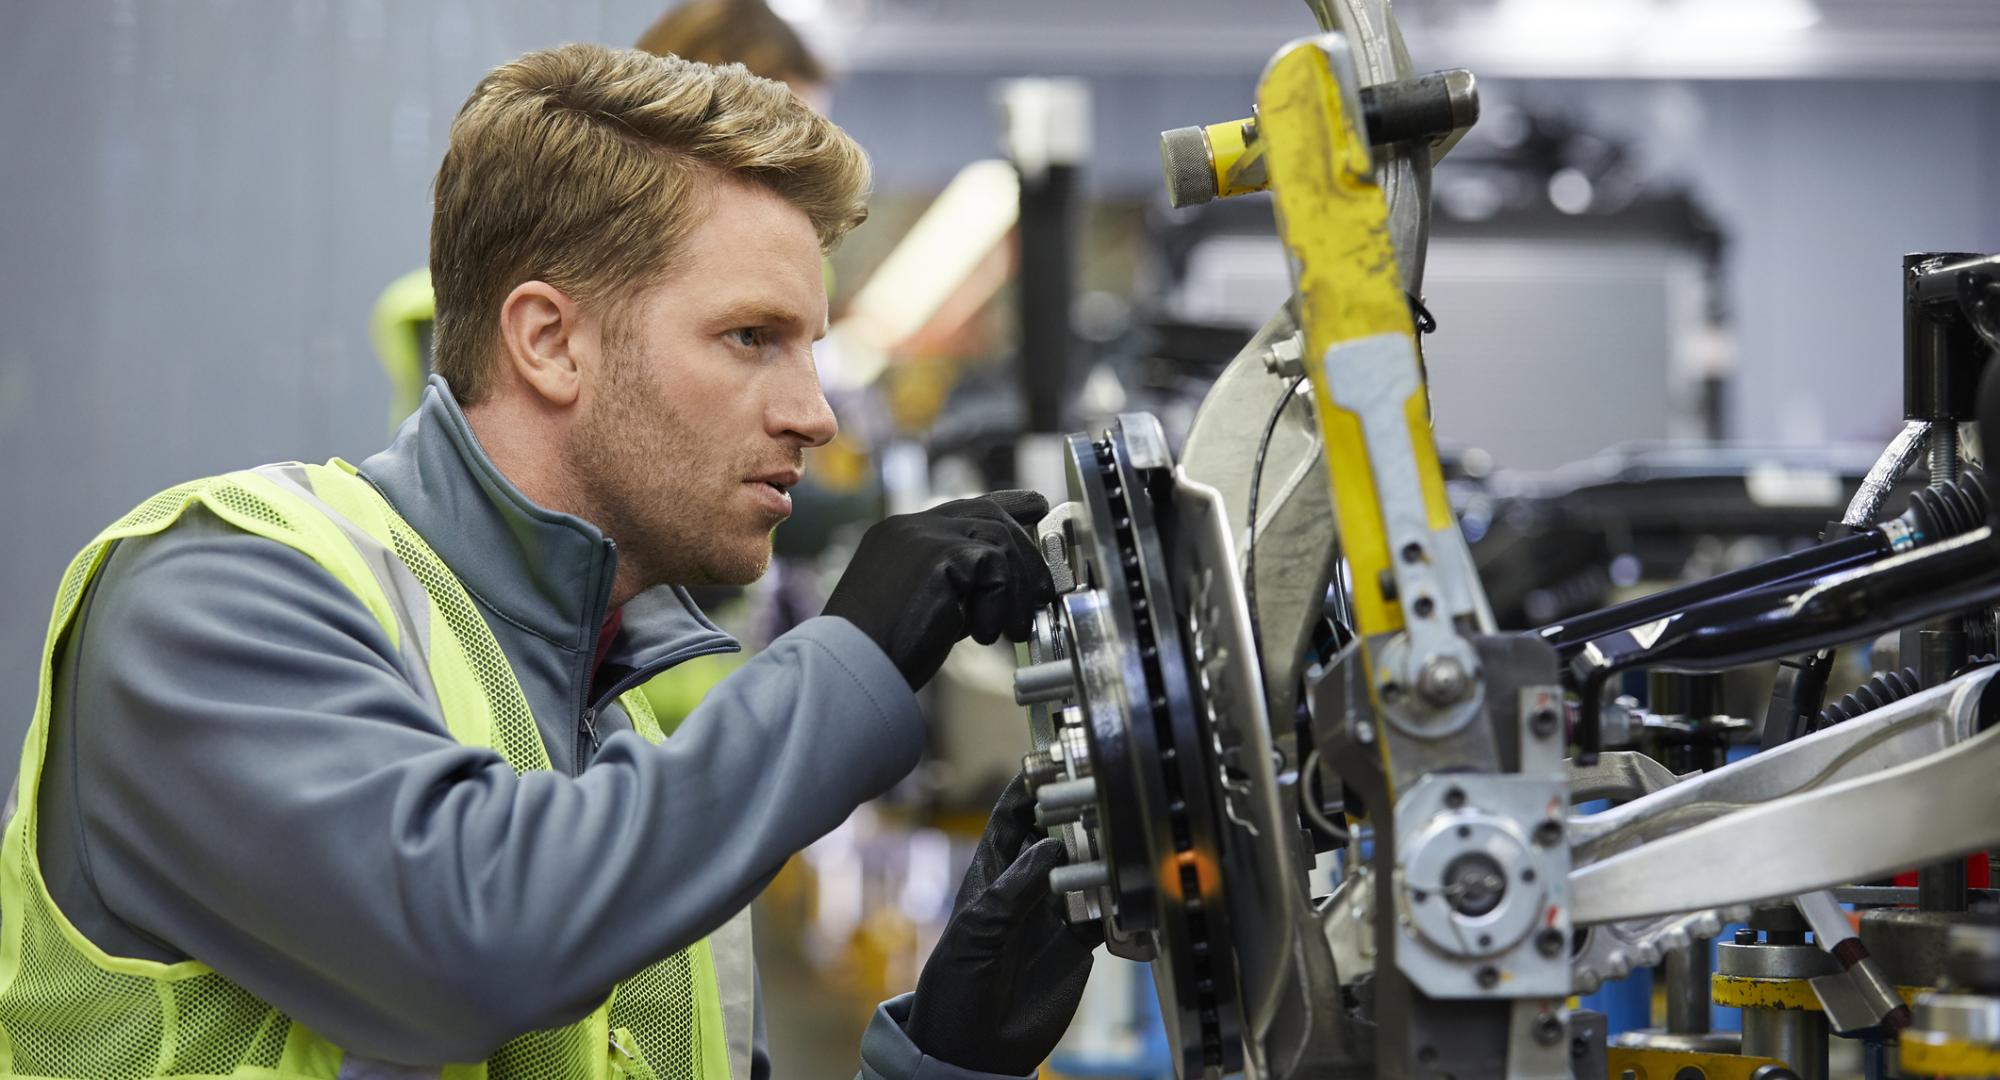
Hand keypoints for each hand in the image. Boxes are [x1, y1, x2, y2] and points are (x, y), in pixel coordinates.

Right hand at [823, 491, 1054, 689]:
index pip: (964, 507)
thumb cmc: (881, 650)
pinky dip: (1000, 604)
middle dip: (1027, 551)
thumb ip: (955, 584)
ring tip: (1015, 630)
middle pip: (989, 514)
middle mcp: (910, 526)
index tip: (1037, 507)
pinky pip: (995, 567)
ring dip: (1018, 590)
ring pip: (1000, 539)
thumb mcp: (922, 605)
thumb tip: (1001, 585)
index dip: (1007, 505)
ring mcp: (923, 535)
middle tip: (1045, 591)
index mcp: (901, 536)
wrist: (851, 666)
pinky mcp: (939, 554)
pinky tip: (982, 635)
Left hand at [904, 773, 1101, 1075]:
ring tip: (1129, 833)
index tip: (1056, 756)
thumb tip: (1053, 846)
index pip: (1013, 814)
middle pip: (1059, 833)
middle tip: (1106, 791)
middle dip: (1080, 811)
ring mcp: (1056, 912)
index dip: (1032, 784)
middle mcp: (1028, 885)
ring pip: (1090, 867)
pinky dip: (1124, 900)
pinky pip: (1109, 912)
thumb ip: (1016, 889)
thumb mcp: (979, 930)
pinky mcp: (1080, 942)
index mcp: (993, 873)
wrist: (971, 1048)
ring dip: (1107, 852)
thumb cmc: (956, 985)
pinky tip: (1137, 887)